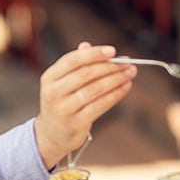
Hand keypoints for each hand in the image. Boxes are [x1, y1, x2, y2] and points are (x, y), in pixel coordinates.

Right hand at [34, 42, 135, 167]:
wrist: (53, 134)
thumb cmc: (63, 102)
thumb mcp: (63, 82)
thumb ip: (75, 64)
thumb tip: (87, 45)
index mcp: (49, 77)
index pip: (72, 60)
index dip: (93, 54)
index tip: (113, 51)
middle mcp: (53, 92)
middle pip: (85, 74)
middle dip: (110, 67)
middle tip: (127, 63)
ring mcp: (64, 109)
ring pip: (95, 90)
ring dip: (115, 80)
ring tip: (130, 74)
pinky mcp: (76, 123)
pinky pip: (99, 106)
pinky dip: (115, 95)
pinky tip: (125, 88)